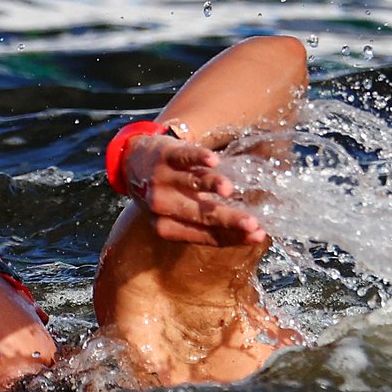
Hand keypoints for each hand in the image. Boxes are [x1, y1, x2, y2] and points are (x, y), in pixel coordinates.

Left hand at [123, 135, 266, 246]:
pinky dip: (197, 158)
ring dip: (211, 185)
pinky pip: (183, 157)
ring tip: (229, 189)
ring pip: (192, 184)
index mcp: (167, 228)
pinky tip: (213, 160)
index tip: (258, 235)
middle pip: (202, 215)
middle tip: (253, 224)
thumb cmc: (166, 194)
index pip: (206, 235)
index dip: (233, 236)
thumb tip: (254, 233)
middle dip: (229, 220)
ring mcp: (161, 180)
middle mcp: (162, 206)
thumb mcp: (177, 215)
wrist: (132, 162)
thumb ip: (208, 223)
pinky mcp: (165, 155)